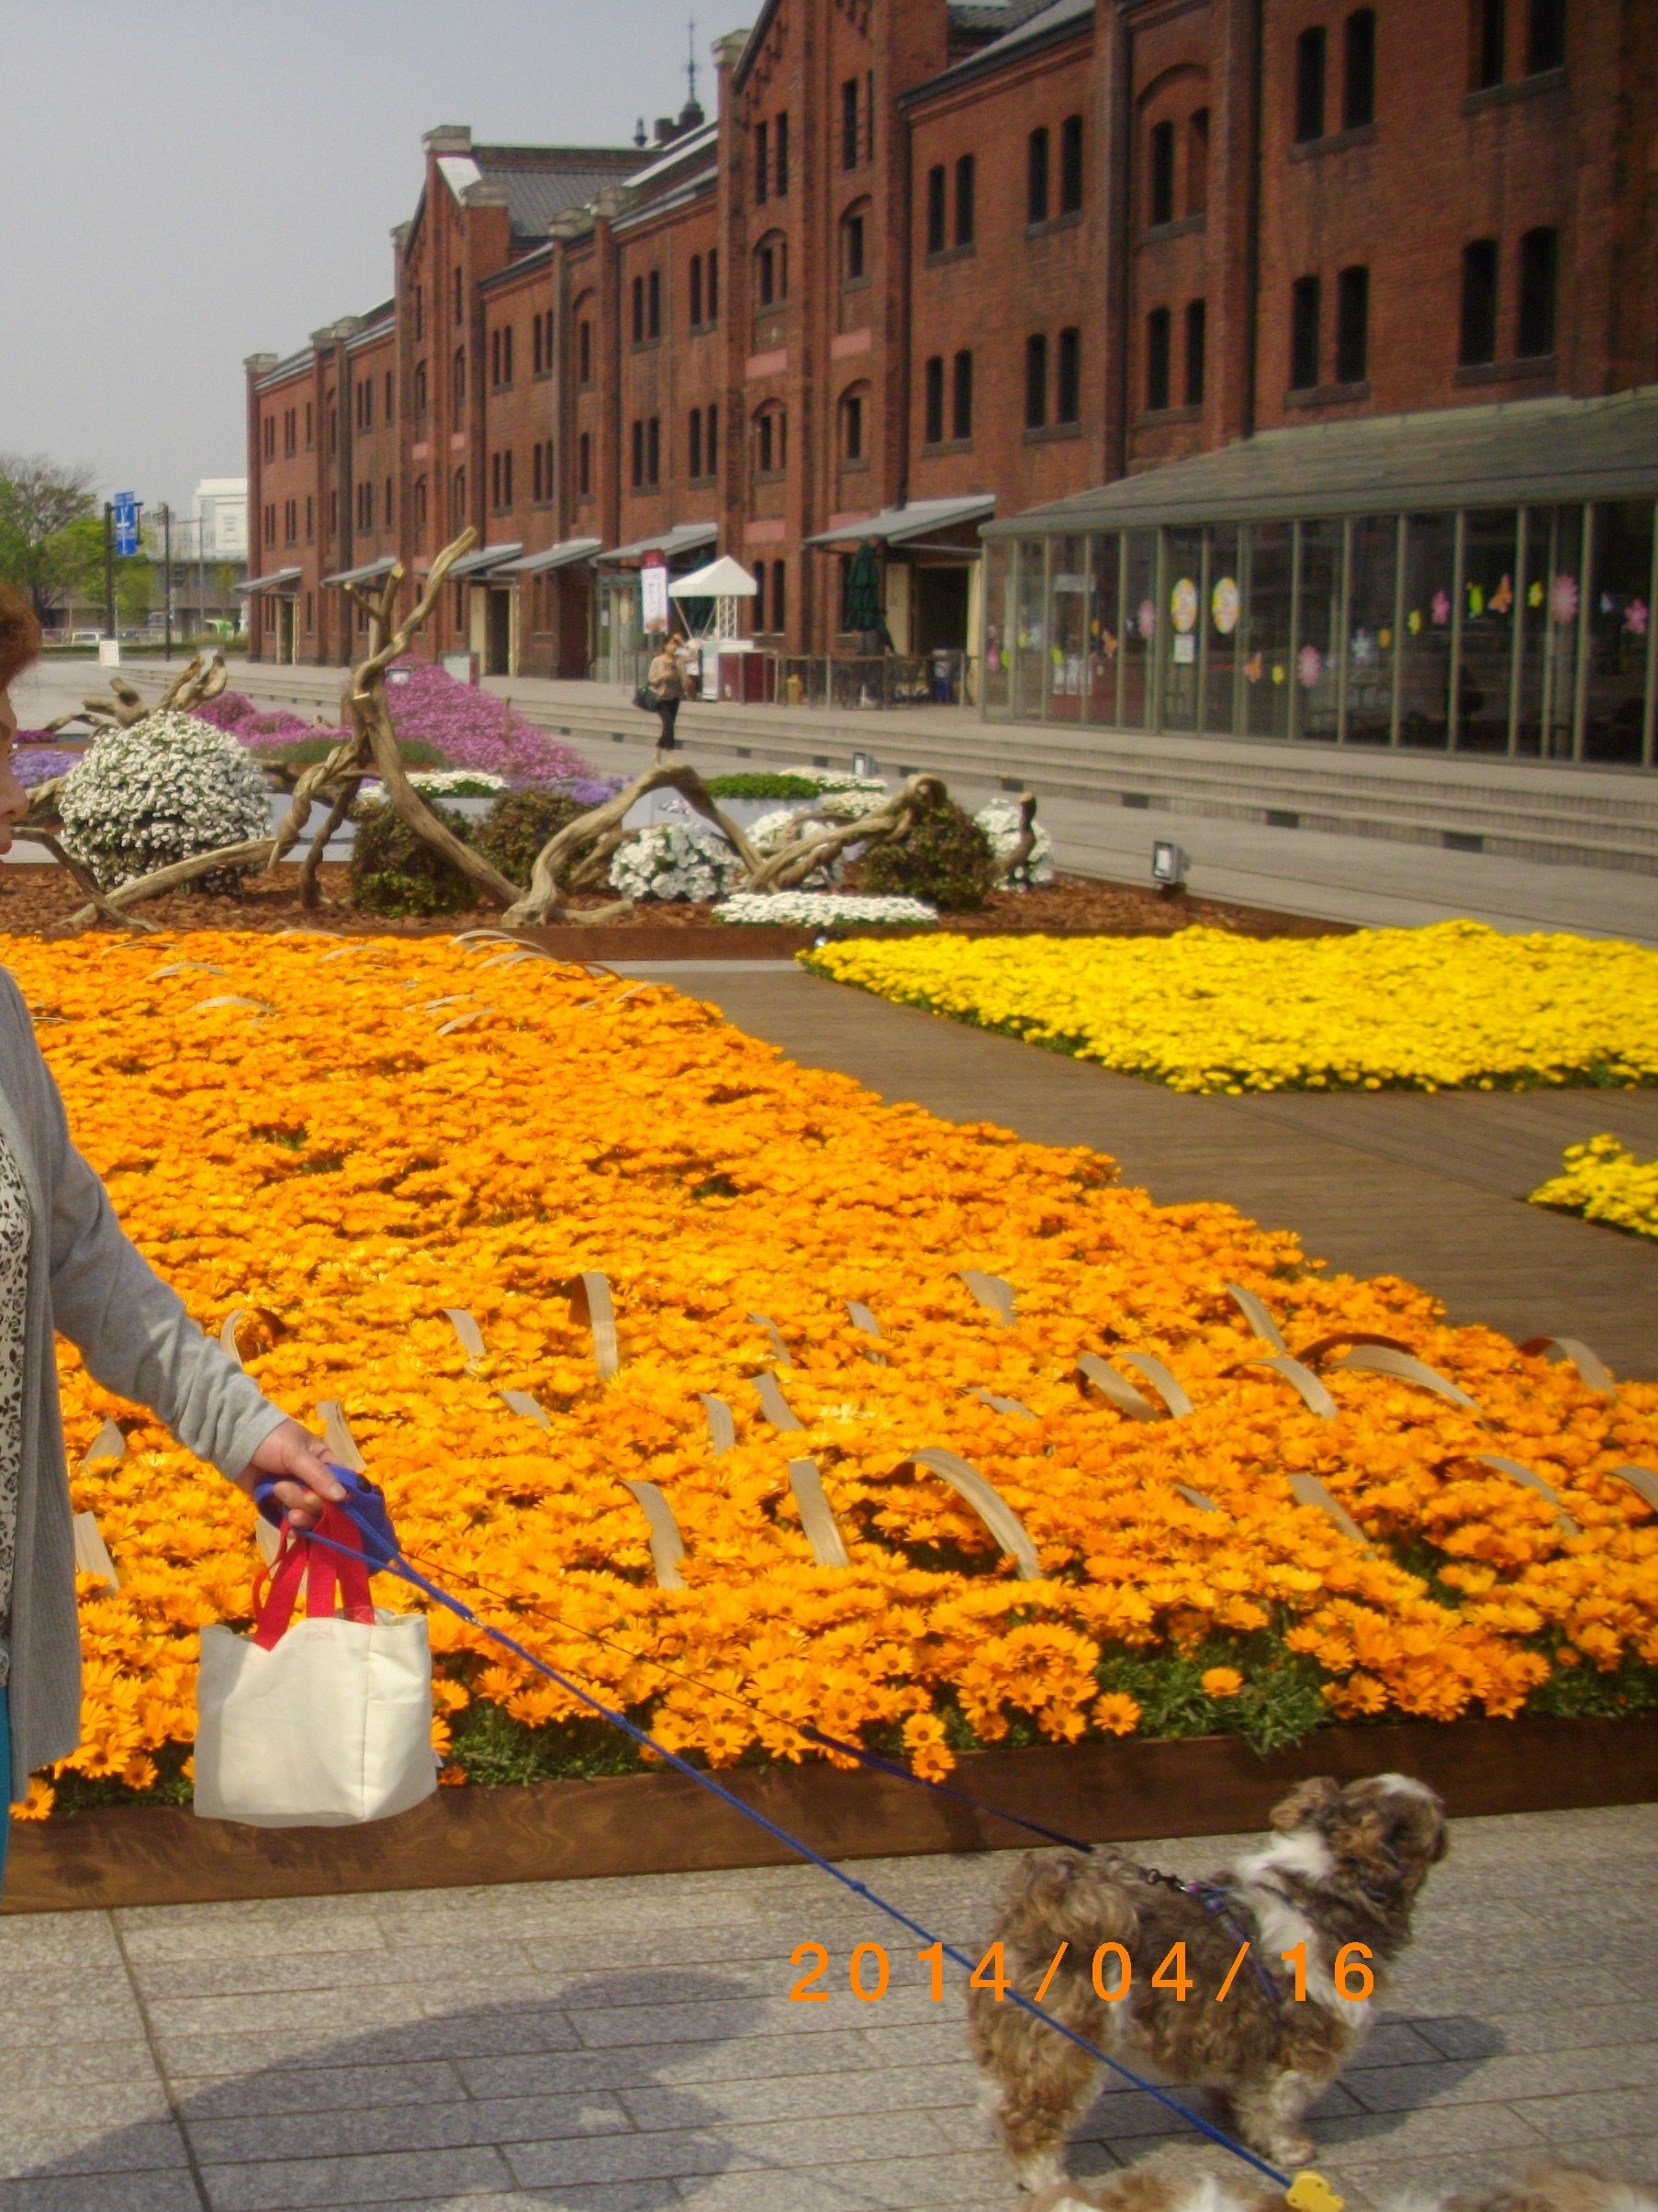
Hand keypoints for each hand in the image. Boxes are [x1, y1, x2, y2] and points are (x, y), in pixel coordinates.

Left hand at [233, 1419, 347, 1530]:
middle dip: (312, 1505)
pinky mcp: (278, 1506)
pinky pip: (292, 1523)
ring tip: (289, 1513)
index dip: (342, 1499)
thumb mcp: (297, 1453)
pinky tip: (290, 1528)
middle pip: (326, 1505)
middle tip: (297, 1497)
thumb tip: (343, 1497)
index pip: (343, 1485)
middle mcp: (314, 1482)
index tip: (337, 1507)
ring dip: (301, 1516)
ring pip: (309, 1516)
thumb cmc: (271, 1439)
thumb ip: (319, 1475)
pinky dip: (293, 1528)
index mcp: (325, 1463)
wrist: (233, 1441)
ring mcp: (295, 1495)